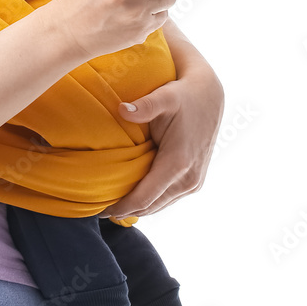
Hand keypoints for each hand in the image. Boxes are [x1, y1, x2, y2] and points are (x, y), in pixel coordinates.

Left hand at [99, 33, 223, 218]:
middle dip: (126, 211)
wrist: (208, 95)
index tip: (99, 210)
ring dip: (138, 209)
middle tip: (98, 211)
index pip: (145, 196)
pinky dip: (150, 201)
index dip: (122, 206)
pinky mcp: (195, 180)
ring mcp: (194, 181)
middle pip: (152, 206)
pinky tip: (132, 197)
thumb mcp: (164, 96)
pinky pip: (168, 197)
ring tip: (111, 207)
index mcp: (179, 163)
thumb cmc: (182, 95)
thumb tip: (121, 110)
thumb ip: (144, 106)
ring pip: (160, 205)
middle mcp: (189, 179)